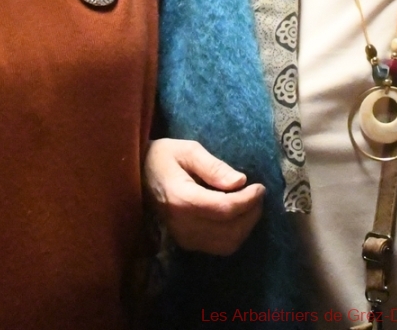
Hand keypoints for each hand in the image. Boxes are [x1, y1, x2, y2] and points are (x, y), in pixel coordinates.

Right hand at [144, 138, 265, 255]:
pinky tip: (237, 216)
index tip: (260, 187)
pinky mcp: (186, 242)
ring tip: (251, 204)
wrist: (136, 176)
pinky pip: (219, 246)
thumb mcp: (187, 150)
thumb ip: (214, 166)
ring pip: (227, 243)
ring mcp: (183, 237)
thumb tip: (240, 182)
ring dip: (246, 226)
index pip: (224, 209)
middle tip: (257, 194)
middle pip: (229, 230)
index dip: (248, 201)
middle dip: (251, 213)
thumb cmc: (162, 157)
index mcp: (181, 198)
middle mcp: (182, 224)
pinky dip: (235, 234)